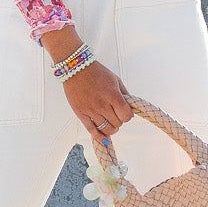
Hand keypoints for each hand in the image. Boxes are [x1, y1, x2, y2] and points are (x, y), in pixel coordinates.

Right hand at [42, 27, 134, 141]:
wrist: (76, 68)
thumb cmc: (96, 72)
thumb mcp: (115, 80)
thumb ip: (125, 94)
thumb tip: (131, 108)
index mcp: (113, 96)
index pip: (126, 116)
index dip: (127, 116)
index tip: (125, 113)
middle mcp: (102, 105)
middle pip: (117, 124)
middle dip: (119, 121)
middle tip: (116, 116)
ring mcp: (91, 110)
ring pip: (106, 129)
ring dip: (111, 129)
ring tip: (111, 124)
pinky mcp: (81, 113)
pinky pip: (92, 130)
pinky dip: (100, 137)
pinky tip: (104, 139)